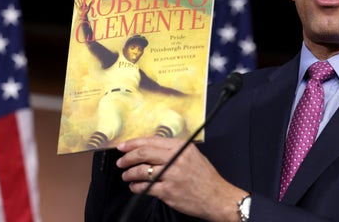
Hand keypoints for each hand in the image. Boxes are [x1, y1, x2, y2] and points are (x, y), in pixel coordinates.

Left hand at [117, 136, 246, 221]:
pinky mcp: (168, 191)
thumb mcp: (193, 156)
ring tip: (126, 175)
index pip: (151, 141)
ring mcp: (172, 175)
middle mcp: (176, 158)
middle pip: (144, 153)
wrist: (217, 197)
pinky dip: (137, 187)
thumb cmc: (205, 178)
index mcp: (181, 147)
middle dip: (127, 157)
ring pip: (142, 170)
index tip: (123, 146)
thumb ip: (174, 150)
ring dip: (129, 173)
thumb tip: (150, 148)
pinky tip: (135, 187)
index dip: (133, 143)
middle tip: (121, 161)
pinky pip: (146, 187)